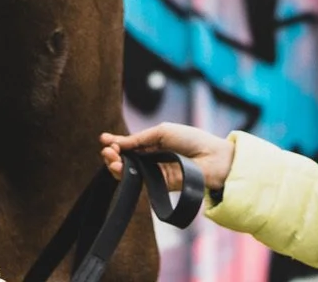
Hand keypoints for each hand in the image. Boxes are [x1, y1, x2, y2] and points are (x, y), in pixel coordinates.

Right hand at [98, 123, 232, 196]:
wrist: (213, 157)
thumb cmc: (191, 140)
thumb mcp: (162, 132)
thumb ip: (139, 139)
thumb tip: (116, 143)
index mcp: (153, 143)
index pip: (129, 145)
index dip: (116, 143)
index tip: (104, 140)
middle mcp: (152, 159)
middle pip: (126, 160)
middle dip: (112, 155)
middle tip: (106, 151)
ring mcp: (156, 173)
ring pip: (130, 172)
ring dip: (116, 165)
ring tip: (111, 159)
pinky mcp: (160, 186)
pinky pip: (140, 182)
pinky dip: (127, 176)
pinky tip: (120, 167)